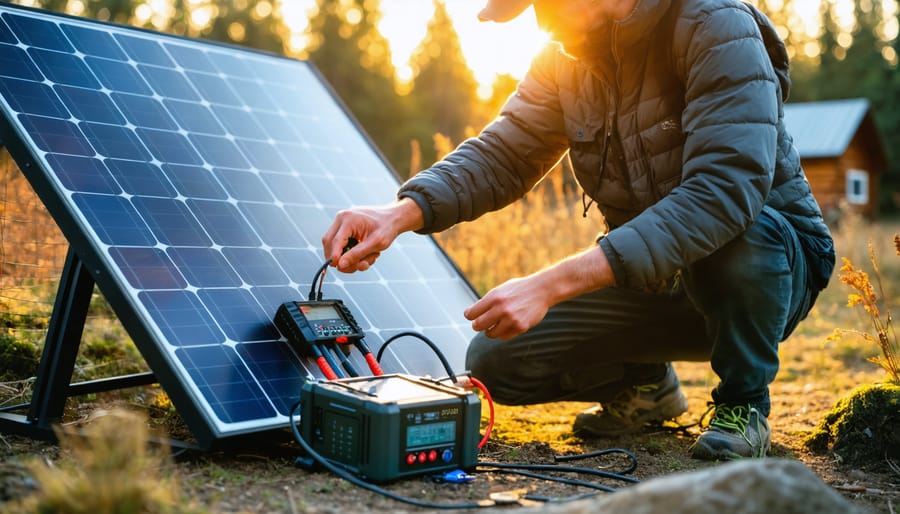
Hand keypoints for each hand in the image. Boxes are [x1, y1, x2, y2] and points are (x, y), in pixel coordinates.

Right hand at [321, 198, 423, 272]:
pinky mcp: (344, 228)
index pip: (335, 241)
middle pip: (329, 243)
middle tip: (356, 267)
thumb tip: (340, 265)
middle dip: (340, 258)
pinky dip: (350, 253)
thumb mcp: (376, 244)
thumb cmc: (387, 228)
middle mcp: (341, 218)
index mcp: (348, 219)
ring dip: (347, 257)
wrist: (393, 218)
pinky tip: (366, 254)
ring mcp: (341, 222)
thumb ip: (357, 254)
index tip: (338, 268)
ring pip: (333, 245)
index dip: (334, 257)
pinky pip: (340, 244)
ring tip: (369, 258)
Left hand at [463, 245, 616, 339]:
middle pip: (478, 326)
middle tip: (480, 323)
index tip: (472, 316)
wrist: (542, 290)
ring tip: (494, 325)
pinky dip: (502, 333)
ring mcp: (511, 319)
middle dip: (477, 325)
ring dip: (490, 331)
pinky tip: (506, 325)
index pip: (471, 313)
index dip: (470, 316)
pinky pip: (504, 337)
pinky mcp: (520, 327)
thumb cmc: (519, 289)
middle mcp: (501, 308)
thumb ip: (487, 302)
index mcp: (494, 297)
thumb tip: (471, 315)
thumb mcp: (500, 290)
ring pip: (490, 334)